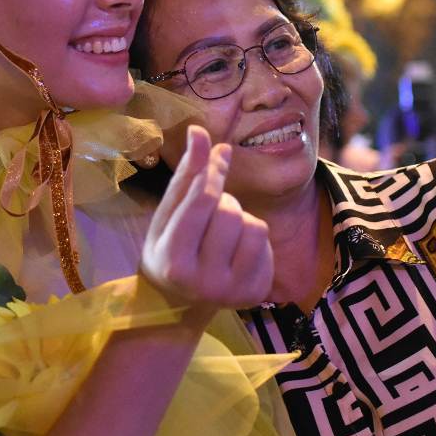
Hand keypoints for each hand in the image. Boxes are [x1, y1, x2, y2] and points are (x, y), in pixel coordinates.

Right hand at [140, 126, 273, 315]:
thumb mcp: (168, 213)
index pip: (202, 201)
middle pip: (230, 212)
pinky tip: (235, 251)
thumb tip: (199, 131)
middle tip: (209, 216)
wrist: (178, 303)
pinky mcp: (255, 294)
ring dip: (241, 219)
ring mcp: (232, 292)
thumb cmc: (169, 248)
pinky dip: (253, 237)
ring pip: (254, 226)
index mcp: (174, 259)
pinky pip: (266, 243)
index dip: (214, 171)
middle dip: (223, 202)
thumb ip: (186, 174)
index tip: (222, 152)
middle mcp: (203, 282)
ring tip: (222, 233)